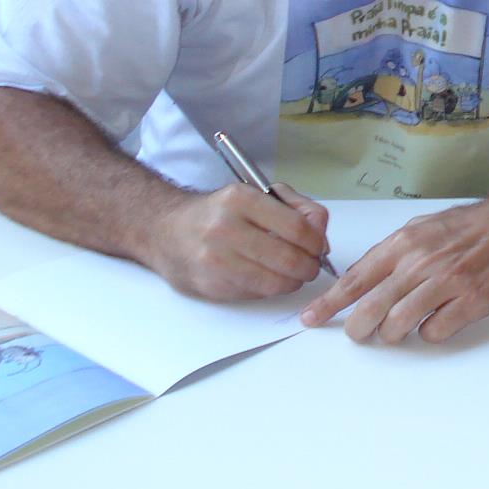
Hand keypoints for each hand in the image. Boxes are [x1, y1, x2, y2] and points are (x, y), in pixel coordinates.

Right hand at [144, 181, 330, 300]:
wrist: (166, 231)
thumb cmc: (217, 213)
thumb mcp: (255, 194)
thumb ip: (294, 207)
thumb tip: (321, 235)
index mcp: (240, 199)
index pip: (297, 227)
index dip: (317, 242)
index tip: (319, 247)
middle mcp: (225, 228)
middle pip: (290, 259)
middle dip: (309, 266)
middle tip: (310, 265)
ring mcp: (216, 260)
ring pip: (276, 282)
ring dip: (293, 282)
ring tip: (292, 273)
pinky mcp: (211, 285)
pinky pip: (256, 294)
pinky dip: (270, 289)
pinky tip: (266, 277)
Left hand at [299, 196, 488, 343]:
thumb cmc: (468, 227)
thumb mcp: (421, 228)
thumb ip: (390, 254)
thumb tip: (357, 280)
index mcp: (404, 243)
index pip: (355, 280)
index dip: (329, 304)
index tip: (311, 318)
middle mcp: (422, 262)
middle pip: (371, 310)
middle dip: (358, 329)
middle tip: (359, 334)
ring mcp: (448, 283)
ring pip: (399, 325)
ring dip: (394, 333)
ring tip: (400, 327)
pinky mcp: (472, 301)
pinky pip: (435, 332)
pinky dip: (429, 333)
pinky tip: (436, 320)